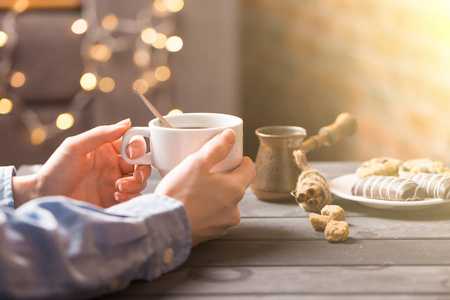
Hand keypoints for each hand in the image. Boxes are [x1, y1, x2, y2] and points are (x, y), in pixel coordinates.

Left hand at [12, 119, 150, 207]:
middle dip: (141, 169)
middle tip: (131, 176)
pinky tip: (117, 198)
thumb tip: (126, 123)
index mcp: (106, 150)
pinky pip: (135, 197)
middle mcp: (113, 166)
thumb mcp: (74, 147)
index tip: (131, 154)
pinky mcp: (115, 200)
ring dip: (134, 184)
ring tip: (117, 189)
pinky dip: (131, 197)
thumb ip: (100, 134)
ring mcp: (115, 183)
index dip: (138, 147)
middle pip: (142, 163)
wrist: (45, 199)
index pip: (132, 143)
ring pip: (141, 181)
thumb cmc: (55, 172)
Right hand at [154, 129, 254, 246]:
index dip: (242, 162)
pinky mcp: (210, 234)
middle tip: (207, 173)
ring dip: (215, 197)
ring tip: (195, 190)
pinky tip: (191, 206)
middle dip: (224, 179)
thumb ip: (216, 148)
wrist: (163, 225)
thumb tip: (230, 136)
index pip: (250, 171)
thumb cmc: (179, 195)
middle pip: (235, 188)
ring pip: (224, 204)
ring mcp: (223, 224)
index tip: (235, 158)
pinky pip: (212, 218)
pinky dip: (205, 211)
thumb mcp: (196, 163)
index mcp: (235, 189)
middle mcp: (234, 210)